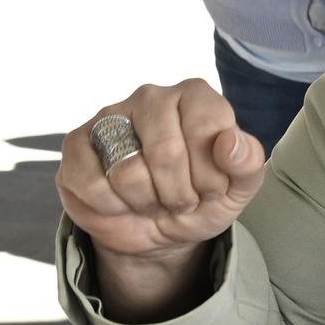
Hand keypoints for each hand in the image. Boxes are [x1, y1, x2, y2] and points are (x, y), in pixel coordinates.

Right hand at [58, 80, 267, 312]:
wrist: (159, 229)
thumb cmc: (202, 197)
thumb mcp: (238, 188)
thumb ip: (247, 162)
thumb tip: (229, 142)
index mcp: (196, 95)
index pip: (208, 132)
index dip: (211, 176)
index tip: (211, 188)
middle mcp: (152, 97)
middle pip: (165, 153)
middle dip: (178, 195)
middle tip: (181, 200)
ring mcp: (110, 117)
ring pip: (127, 172)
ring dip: (146, 203)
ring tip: (152, 199)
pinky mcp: (76, 143)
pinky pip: (93, 184)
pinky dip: (112, 207)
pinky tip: (121, 201)